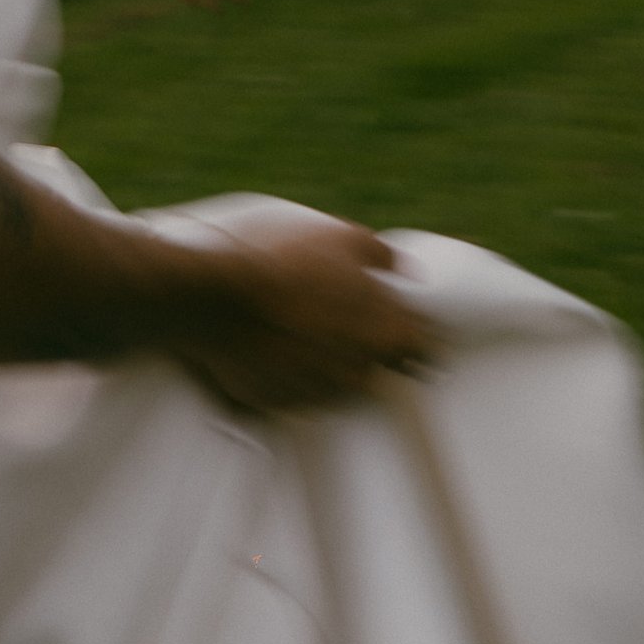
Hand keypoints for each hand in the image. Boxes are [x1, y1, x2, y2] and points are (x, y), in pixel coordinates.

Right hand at [174, 218, 441, 415]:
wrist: (221, 301)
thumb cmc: (287, 266)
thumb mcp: (345, 239)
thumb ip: (383, 256)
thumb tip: (402, 269)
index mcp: (382, 336)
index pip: (421, 347)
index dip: (423, 338)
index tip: (418, 333)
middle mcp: (356, 374)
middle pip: (380, 369)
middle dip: (376, 353)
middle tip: (359, 330)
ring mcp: (317, 394)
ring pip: (340, 385)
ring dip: (337, 366)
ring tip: (319, 339)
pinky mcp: (279, 404)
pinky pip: (299, 394)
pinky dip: (298, 377)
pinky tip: (286, 354)